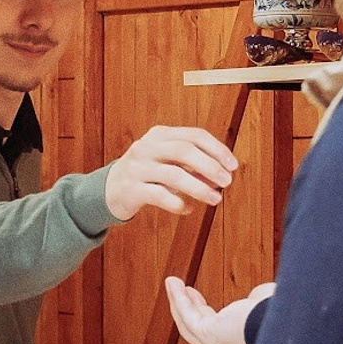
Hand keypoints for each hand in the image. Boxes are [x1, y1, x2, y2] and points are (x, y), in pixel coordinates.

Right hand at [104, 125, 237, 220]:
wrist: (108, 190)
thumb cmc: (146, 175)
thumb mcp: (169, 164)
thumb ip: (194, 167)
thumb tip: (222, 176)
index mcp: (160, 134)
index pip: (194, 135)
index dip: (217, 149)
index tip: (233, 165)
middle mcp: (147, 147)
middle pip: (185, 151)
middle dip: (210, 166)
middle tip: (227, 182)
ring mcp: (137, 167)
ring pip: (173, 174)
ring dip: (199, 188)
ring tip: (215, 199)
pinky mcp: (131, 189)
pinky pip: (159, 195)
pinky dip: (178, 203)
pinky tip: (188, 209)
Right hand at [168, 276, 275, 343]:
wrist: (283, 323)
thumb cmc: (281, 316)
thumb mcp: (267, 306)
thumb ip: (256, 302)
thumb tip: (253, 297)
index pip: (217, 332)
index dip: (204, 314)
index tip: (197, 299)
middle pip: (198, 330)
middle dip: (188, 308)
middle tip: (180, 291)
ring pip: (189, 323)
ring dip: (178, 302)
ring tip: (172, 284)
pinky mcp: (207, 336)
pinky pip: (188, 316)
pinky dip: (179, 299)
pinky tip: (174, 286)